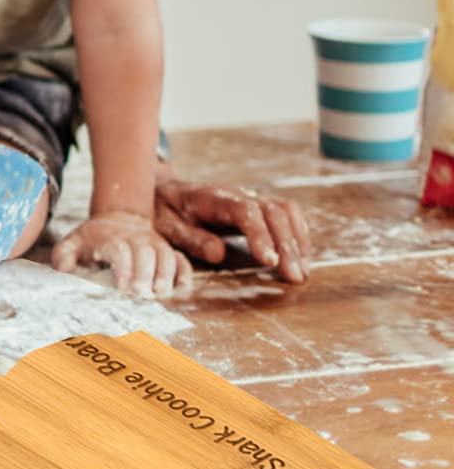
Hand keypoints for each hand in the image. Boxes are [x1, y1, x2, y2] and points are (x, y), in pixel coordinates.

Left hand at [51, 210, 193, 297]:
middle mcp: (136, 239)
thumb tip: (64, 268)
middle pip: (146, 254)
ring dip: (166, 275)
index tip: (123, 288)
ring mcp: (154, 243)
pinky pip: (180, 258)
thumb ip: (64, 255)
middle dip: (145, 275)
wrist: (117, 219)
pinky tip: (182, 287)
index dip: (123, 268)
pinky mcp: (167, 250)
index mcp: (112, 238)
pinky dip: (184, 271)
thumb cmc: (93, 239)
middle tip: (143, 296)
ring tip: (161, 294)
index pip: (120, 250)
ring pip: (166, 256)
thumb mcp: (73, 242)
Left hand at [154, 176, 310, 283]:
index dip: (260, 235)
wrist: (166, 191)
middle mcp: (238, 193)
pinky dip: (298, 237)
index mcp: (213, 197)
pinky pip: (287, 215)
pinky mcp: (259, 206)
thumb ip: (191, 238)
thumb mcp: (167, 225)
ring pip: (286, 211)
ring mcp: (251, 197)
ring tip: (301, 273)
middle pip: (273, 211)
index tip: (270, 261)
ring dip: (298, 242)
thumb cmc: (166, 211)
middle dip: (287, 245)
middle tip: (293, 277)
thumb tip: (219, 254)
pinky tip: (300, 260)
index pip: (245, 211)